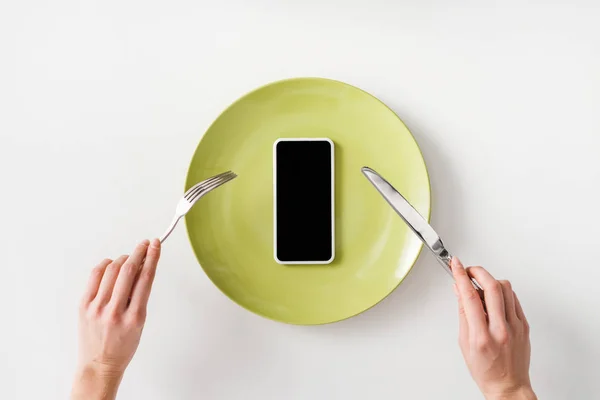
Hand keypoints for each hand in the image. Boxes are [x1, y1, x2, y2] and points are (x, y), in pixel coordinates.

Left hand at [71, 239, 160, 399]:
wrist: (100, 364)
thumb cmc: (123, 345)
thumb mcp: (140, 323)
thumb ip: (140, 296)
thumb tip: (143, 268)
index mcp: (134, 317)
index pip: (146, 278)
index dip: (152, 257)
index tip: (155, 245)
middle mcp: (115, 311)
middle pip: (128, 270)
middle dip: (138, 252)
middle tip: (145, 244)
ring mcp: (97, 308)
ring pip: (112, 270)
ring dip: (123, 258)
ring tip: (129, 258)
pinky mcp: (84, 305)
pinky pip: (95, 276)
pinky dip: (105, 265)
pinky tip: (111, 264)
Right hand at [452, 258, 535, 399]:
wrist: (508, 385)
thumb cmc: (484, 369)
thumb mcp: (464, 342)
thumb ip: (463, 313)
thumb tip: (459, 290)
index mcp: (482, 336)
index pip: (470, 297)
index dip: (461, 276)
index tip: (456, 264)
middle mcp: (501, 329)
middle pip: (492, 286)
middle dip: (478, 271)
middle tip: (468, 270)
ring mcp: (516, 326)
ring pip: (506, 288)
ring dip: (490, 281)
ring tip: (480, 288)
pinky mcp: (525, 325)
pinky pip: (514, 299)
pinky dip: (502, 292)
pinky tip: (494, 299)